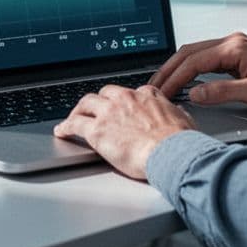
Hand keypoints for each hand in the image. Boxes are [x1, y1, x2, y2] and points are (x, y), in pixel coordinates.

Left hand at [54, 85, 197, 179]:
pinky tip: (62, 131)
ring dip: (78, 110)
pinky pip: (75, 124)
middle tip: (92, 110)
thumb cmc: (181, 142)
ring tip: (73, 119)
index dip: (123, 101)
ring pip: (86, 103)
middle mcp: (126, 99)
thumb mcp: (184, 120)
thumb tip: (178, 114)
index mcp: (147, 96)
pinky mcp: (97, 130)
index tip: (119, 107)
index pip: (130, 93)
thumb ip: (176, 114)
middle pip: (104, 93)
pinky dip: (66, 126)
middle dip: (97, 101)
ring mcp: (110, 112)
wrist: (173, 153)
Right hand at [149, 32, 246, 108]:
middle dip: (169, 69)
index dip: (174, 77)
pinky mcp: (240, 54)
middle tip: (154, 86)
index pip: (193, 61)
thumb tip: (194, 93)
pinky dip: (192, 68)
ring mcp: (236, 46)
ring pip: (197, 53)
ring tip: (165, 84)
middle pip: (189, 52)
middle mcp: (232, 42)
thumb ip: (221, 92)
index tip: (161, 91)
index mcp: (234, 48)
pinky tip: (188, 79)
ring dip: (179, 68)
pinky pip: (208, 57)